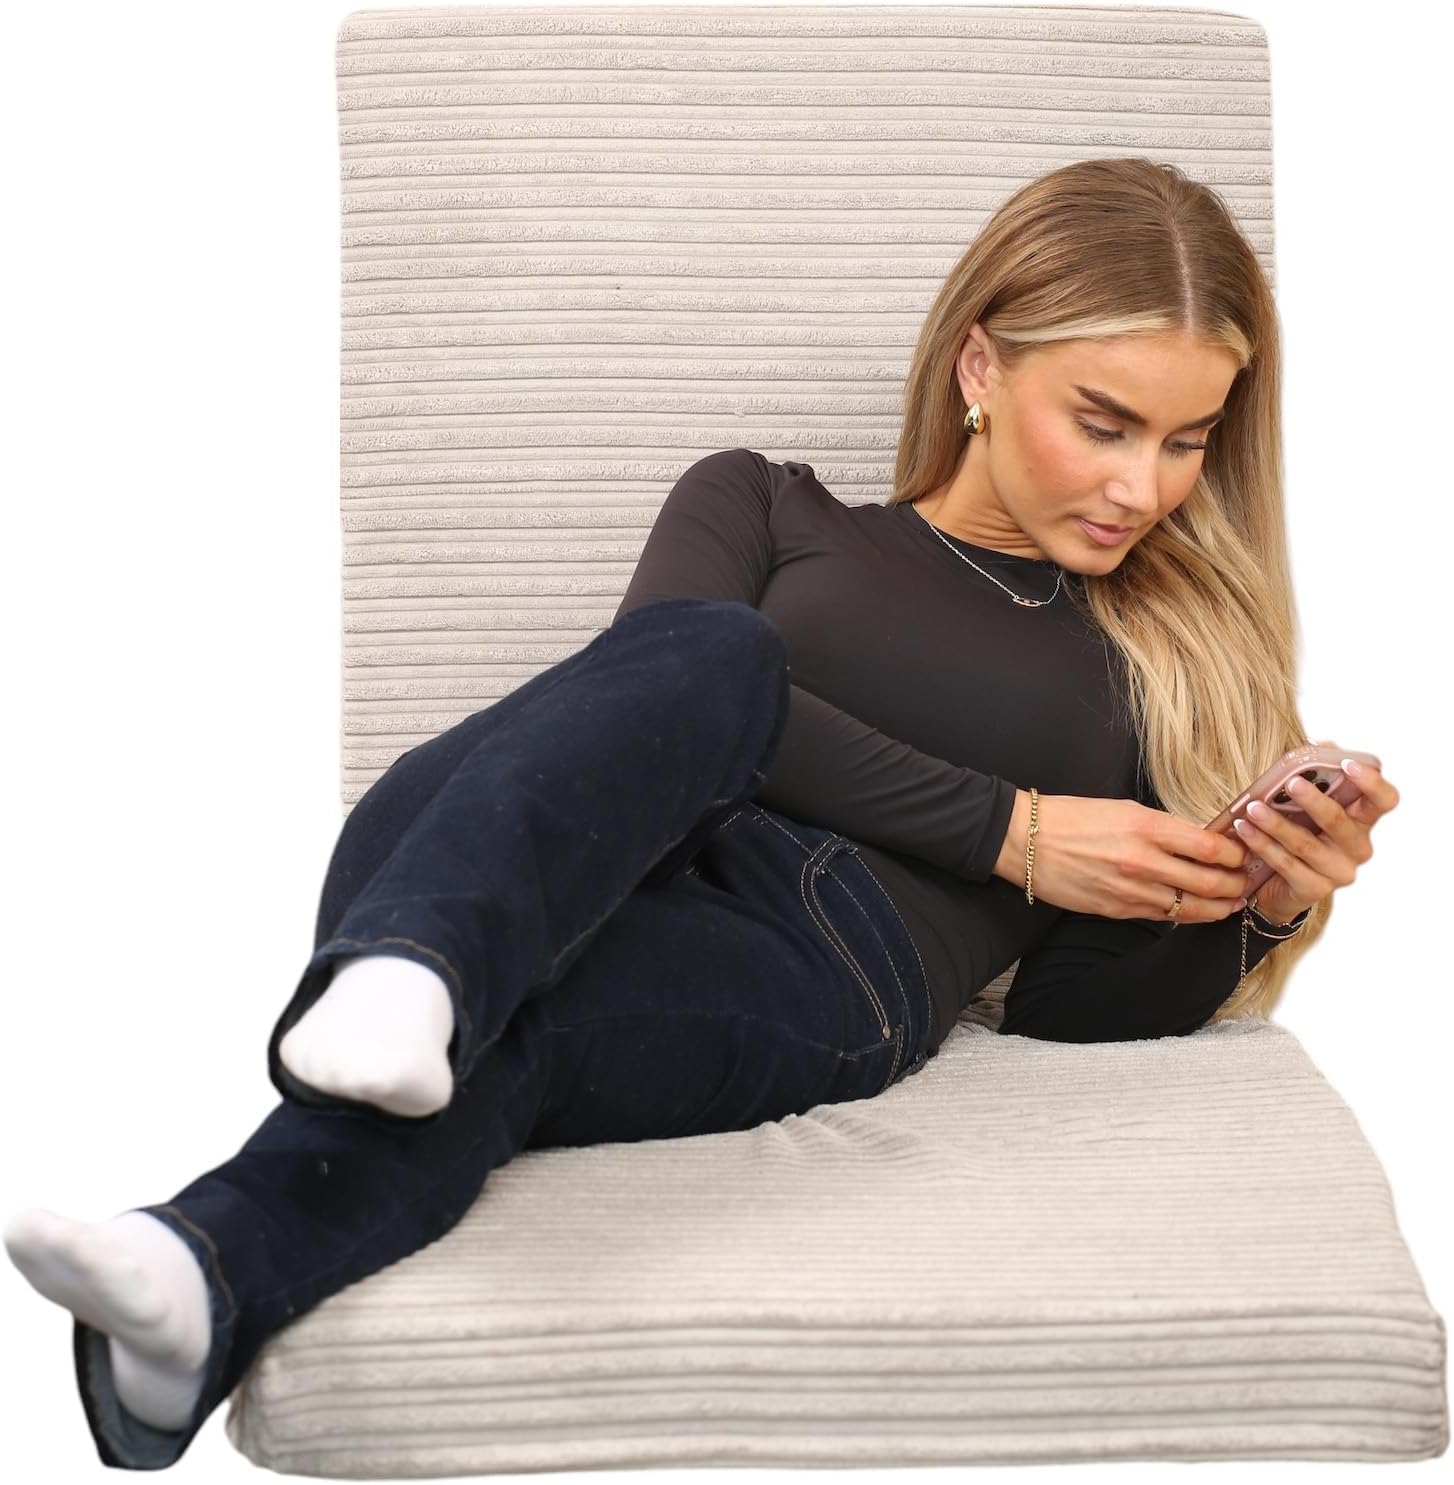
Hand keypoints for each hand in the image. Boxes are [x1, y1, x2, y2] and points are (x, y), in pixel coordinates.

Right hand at [997, 790, 1253, 923]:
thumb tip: (1199, 839)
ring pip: (1192, 908)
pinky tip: (1197, 911)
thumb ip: (1163, 826)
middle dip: (1236, 885)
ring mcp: (1131, 891)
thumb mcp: (1123, 808)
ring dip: (1219, 907)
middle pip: (1210, 882)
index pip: (1211, 848)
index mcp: (1147, 828)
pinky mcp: (1118, 910)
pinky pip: (1163, 916)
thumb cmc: (1071, 818)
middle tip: (1247, 882)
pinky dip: (1186, 914)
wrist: (1026, 842)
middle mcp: (1144, 862)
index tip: (1245, 853)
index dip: (1236, 854)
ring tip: (1232, 903)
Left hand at [1234, 753, 1399, 923]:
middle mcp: (1357, 847)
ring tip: (1253, 807)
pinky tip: (1244, 830)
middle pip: (1339, 821)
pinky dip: (1263, 845)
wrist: (1278, 883)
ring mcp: (1339, 871)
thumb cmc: (1297, 832)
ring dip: (1276, 824)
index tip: (1349, 764)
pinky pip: (1287, 864)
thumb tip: (1321, 746)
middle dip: (1314, 801)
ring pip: (1306, 844)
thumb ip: (1317, 774)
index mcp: (1361, 820)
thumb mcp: (1305, 803)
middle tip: (1290, 783)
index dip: (1372, 782)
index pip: (1384, 800)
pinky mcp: (1315, 890)